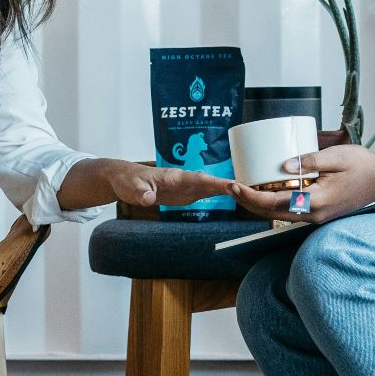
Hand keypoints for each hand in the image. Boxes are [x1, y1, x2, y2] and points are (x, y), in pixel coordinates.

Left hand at [106, 161, 235, 207]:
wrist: (124, 178)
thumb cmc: (128, 180)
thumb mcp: (131, 187)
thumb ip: (141, 192)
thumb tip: (149, 198)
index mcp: (174, 176)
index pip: (198, 179)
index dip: (216, 183)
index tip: (232, 185)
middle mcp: (183, 180)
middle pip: (210, 183)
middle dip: (229, 186)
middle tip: (249, 191)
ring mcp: (185, 187)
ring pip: (210, 187)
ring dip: (227, 190)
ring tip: (248, 194)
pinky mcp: (184, 194)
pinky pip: (204, 193)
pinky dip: (219, 194)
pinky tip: (232, 196)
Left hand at [230, 143, 374, 222]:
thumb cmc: (363, 166)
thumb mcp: (336, 156)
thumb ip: (309, 161)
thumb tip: (283, 166)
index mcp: (316, 202)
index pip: (274, 202)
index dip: (251, 195)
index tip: (235, 185)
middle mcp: (314, 214)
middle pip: (271, 213)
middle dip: (248, 201)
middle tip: (231, 187)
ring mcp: (317, 216)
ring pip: (279, 214)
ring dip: (259, 204)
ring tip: (243, 190)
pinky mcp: (319, 213)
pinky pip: (291, 211)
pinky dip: (274, 203)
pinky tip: (267, 192)